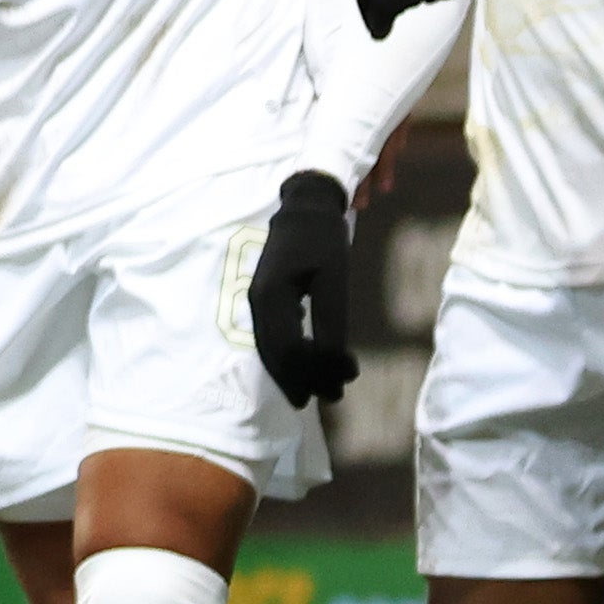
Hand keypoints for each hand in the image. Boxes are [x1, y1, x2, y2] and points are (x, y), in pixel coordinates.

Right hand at [248, 169, 354, 407]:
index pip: (291, 350)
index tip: (344, 382)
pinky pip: (274, 338)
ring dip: (297, 371)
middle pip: (278, 355)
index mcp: (272, 299)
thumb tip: (336, 362)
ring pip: (273, 349)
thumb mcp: (334, 280)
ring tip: (321, 387)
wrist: (304, 208)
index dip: (315, 372)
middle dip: (304, 379)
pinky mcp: (265, 301)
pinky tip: (308, 364)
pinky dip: (291, 356)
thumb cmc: (322, 240)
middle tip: (333, 396)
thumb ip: (332, 322)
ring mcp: (259, 303)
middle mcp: (259, 305)